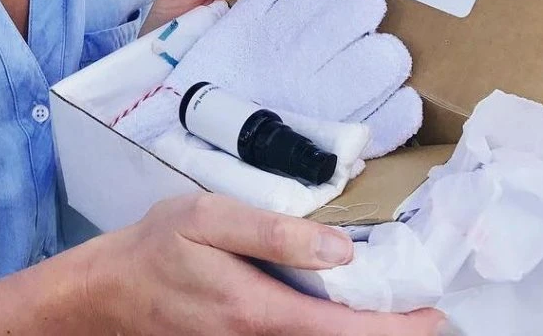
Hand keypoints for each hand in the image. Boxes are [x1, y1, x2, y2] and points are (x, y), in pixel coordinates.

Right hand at [86, 193, 446, 335]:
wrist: (108, 293)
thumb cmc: (154, 249)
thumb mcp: (205, 217)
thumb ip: (271, 231)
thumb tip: (338, 247)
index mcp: (256, 310)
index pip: (344, 332)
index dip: (396, 329)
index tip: (433, 313)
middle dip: (385, 331)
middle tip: (419, 305)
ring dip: (356, 331)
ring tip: (385, 303)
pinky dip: (325, 329)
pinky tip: (332, 305)